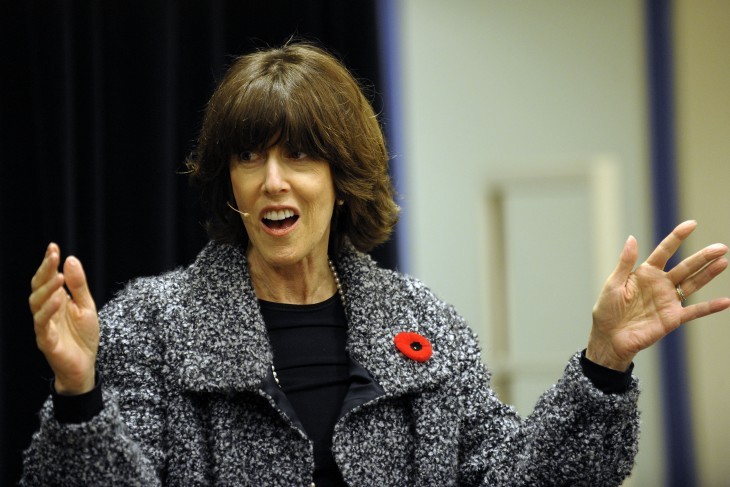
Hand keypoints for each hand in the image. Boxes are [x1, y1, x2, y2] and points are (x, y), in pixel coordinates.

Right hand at [29, 243, 98, 394]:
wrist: (85, 366)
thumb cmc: (83, 337)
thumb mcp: (87, 306)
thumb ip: (79, 286)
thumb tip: (70, 260)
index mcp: (55, 302)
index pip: (46, 279)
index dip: (48, 263)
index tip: (53, 247)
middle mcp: (46, 312)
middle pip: (38, 288)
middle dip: (44, 270)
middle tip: (53, 255)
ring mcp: (44, 326)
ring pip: (36, 304)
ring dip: (47, 289)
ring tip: (58, 276)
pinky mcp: (47, 341)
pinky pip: (43, 324)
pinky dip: (49, 310)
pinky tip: (58, 299)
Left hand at [587, 220, 729, 370]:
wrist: (608, 337)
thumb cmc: (607, 310)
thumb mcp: (613, 283)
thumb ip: (625, 262)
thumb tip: (632, 238)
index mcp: (645, 273)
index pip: (664, 251)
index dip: (677, 237)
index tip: (691, 224)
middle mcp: (660, 284)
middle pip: (685, 267)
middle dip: (702, 257)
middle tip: (721, 247)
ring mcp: (668, 300)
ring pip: (693, 284)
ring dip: (708, 274)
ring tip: (723, 262)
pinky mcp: (672, 318)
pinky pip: (694, 311)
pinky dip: (709, 307)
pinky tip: (725, 301)